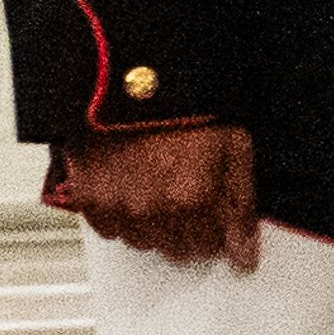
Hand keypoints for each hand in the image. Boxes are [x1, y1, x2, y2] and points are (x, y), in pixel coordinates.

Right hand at [63, 124, 257, 267]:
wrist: (132, 79)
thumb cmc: (186, 106)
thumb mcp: (233, 146)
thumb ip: (241, 205)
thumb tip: (245, 255)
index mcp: (192, 198)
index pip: (210, 248)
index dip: (218, 230)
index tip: (218, 215)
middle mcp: (151, 210)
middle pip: (177, 250)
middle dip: (190, 230)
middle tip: (192, 194)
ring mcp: (116, 207)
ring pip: (143, 242)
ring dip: (155, 225)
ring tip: (162, 184)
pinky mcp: (88, 199)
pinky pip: (111, 229)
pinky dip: (123, 215)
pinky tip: (135, 186)